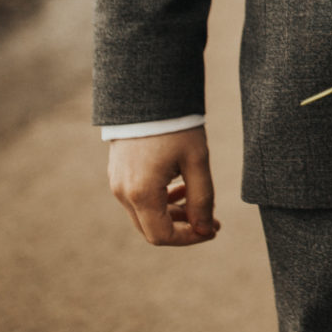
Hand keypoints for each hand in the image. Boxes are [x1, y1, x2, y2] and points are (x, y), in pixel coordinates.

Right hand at [108, 126, 219, 245]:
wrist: (147, 93)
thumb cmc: (176, 125)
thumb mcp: (197, 160)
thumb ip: (202, 199)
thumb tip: (206, 229)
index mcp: (141, 193)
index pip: (162, 236)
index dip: (190, 238)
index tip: (214, 229)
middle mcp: (123, 192)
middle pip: (152, 229)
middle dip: (183, 228)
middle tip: (212, 219)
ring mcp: (117, 183)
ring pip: (145, 214)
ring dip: (172, 214)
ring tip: (197, 199)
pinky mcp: (117, 172)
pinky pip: (138, 198)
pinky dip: (160, 200)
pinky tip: (180, 186)